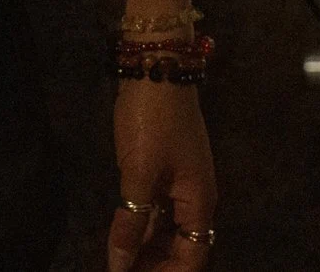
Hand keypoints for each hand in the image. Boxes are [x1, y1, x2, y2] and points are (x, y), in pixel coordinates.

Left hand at [109, 79, 216, 269]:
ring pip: (168, 229)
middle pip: (182, 247)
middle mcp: (195, 198)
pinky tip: (123, 234)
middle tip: (123, 270)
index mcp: (199, 202)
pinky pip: (158, 210)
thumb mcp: (139, 174)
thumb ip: (131, 221)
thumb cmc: (152, 122)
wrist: (156, 68)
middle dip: (156, 263)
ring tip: (120, 260)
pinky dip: (142, 225)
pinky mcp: (164, 169)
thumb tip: (120, 264)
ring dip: (147, 247)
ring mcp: (181, 182)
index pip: (193, 257)